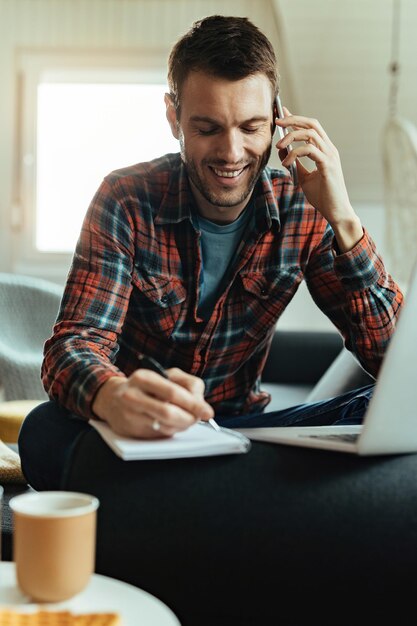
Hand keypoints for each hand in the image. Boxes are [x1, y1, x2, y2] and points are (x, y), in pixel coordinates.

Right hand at [92, 367, 213, 438]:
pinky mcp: (129, 430)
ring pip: (164, 426)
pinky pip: (157, 435)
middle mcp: (132, 395)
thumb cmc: (147, 387)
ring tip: (185, 420)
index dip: (194, 404)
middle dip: (189, 418)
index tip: (208, 412)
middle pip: (168, 413)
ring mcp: (129, 414)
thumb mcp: (167, 376)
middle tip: (197, 420)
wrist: (112, 399)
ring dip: (181, 426)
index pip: (173, 393)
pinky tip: (171, 425)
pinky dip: (170, 431)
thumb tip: (201, 406)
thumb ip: (188, 385)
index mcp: (143, 377)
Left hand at [275, 108, 361, 250]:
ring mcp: (330, 156)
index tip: (281, 114)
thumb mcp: (304, 177)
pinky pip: (309, 150)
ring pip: (310, 133)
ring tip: (279, 146)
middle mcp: (329, 149)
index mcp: (325, 150)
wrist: (336, 211)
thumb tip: (283, 152)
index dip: (296, 118)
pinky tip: (287, 162)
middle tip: (276, 122)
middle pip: (312, 124)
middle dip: (293, 119)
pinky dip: (295, 153)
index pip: (311, 127)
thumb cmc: (323, 196)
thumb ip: (296, 164)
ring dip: (291, 136)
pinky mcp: (328, 165)